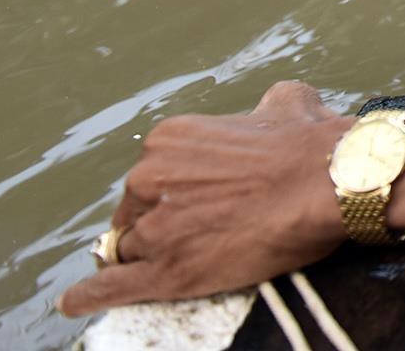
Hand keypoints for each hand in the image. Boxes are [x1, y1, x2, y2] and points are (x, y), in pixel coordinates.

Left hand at [58, 81, 350, 316]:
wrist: (329, 184)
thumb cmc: (310, 145)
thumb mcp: (285, 102)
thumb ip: (260, 109)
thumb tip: (269, 111)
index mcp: (169, 139)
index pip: (149, 177)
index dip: (169, 195)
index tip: (192, 204)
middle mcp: (148, 179)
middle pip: (134, 214)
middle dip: (158, 225)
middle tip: (198, 233)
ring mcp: (153, 228)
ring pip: (131, 253)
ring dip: (150, 258)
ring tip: (184, 262)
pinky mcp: (164, 272)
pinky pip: (111, 289)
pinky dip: (91, 297)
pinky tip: (75, 302)